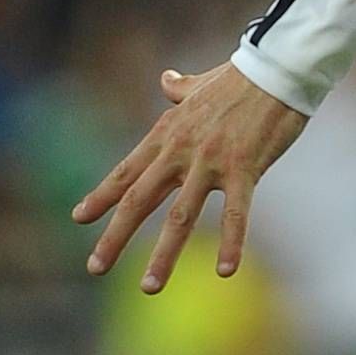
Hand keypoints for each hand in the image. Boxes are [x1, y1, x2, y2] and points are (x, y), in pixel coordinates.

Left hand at [73, 61, 306, 294]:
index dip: (101, 196)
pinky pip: (237, 213)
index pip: (126, 171)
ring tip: (149, 287)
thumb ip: (179, 88)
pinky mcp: (244, 168)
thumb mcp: (200, 85)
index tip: (79, 218)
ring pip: (180, 216)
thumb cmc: (241, 77)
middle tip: (95, 267)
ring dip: (163, 254)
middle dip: (115, 237)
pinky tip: (226, 270)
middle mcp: (180, 151)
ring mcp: (210, 162)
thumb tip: (166, 79)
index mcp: (167, 134)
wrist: (276, 67)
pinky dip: (232, 242)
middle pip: (139, 200)